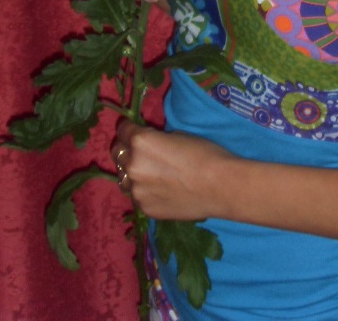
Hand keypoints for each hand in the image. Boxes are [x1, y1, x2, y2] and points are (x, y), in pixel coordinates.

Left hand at [112, 121, 231, 219]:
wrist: (220, 186)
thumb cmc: (205, 153)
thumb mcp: (178, 135)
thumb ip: (155, 139)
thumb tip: (148, 144)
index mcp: (141, 141)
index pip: (122, 130)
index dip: (130, 129)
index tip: (136, 131)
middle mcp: (132, 165)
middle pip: (117, 154)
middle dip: (128, 151)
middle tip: (144, 153)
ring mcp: (136, 190)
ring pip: (124, 178)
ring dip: (133, 173)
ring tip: (152, 175)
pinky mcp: (144, 208)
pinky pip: (137, 196)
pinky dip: (145, 191)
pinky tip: (162, 190)